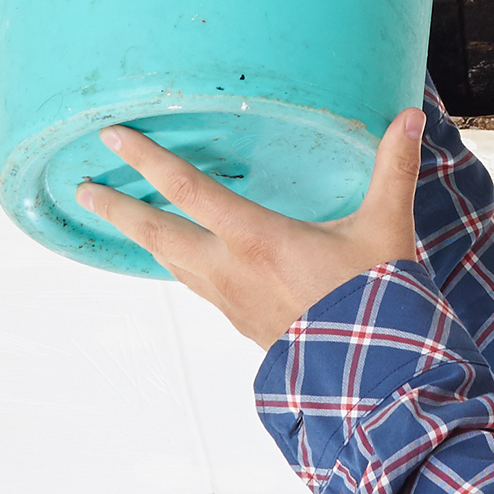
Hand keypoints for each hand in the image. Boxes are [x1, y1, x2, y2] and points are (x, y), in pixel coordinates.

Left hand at [82, 109, 426, 346]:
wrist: (372, 378)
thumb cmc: (376, 300)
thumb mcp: (386, 227)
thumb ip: (394, 168)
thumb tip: (411, 116)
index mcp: (255, 238)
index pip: (187, 189)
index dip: (147, 159)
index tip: (111, 137)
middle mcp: (230, 270)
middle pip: (157, 234)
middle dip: (116, 209)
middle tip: (82, 188)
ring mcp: (230, 301)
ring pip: (171, 263)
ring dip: (142, 237)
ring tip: (119, 218)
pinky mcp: (240, 323)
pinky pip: (195, 284)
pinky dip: (176, 262)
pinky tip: (180, 258)